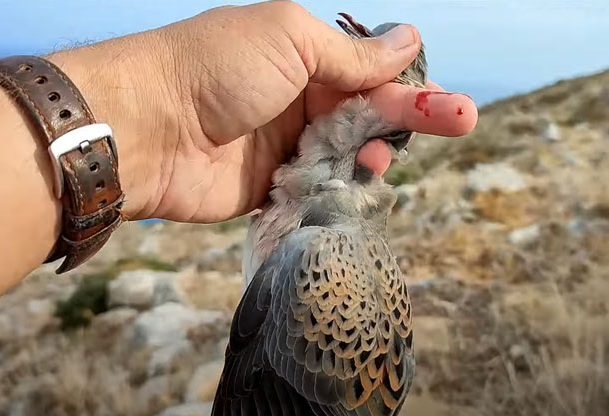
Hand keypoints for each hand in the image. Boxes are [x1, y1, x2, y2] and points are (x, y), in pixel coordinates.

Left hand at [50, 1, 477, 223]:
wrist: (146, 128)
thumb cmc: (215, 68)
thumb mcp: (291, 40)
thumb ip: (352, 53)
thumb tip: (409, 39)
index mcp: (301, 56)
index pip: (370, 71)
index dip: (412, 86)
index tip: (450, 103)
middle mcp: (296, 99)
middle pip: (367, 113)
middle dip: (413, 118)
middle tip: (462, 123)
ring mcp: (283, 145)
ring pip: (347, 155)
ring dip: (373, 157)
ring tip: (381, 161)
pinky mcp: (269, 189)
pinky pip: (318, 191)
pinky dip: (340, 189)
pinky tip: (357, 186)